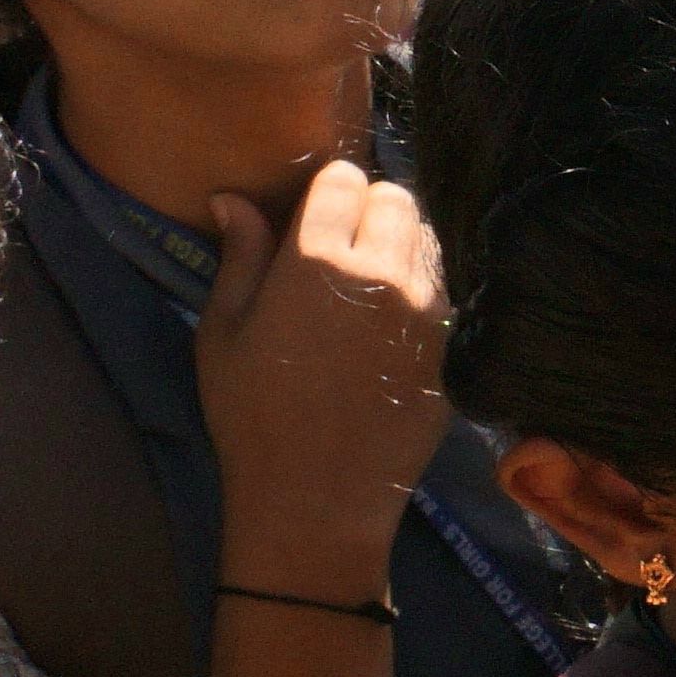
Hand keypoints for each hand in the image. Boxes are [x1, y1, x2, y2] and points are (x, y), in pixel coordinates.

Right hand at [197, 159, 451, 595]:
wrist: (318, 496)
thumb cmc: (251, 415)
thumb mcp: (223, 333)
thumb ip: (241, 258)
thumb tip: (236, 199)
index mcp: (318, 261)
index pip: (346, 180)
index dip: (331, 188)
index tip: (317, 210)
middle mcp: (383, 273)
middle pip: (397, 200)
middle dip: (371, 208)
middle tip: (343, 242)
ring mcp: (427, 309)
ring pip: (426, 239)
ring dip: (400, 243)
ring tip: (366, 280)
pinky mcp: (451, 343)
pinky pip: (443, 287)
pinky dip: (421, 286)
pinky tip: (390, 319)